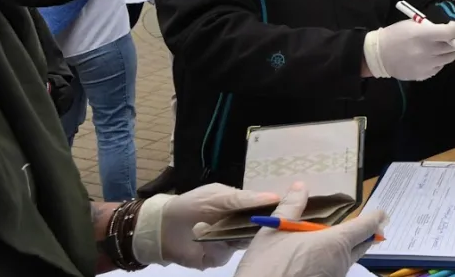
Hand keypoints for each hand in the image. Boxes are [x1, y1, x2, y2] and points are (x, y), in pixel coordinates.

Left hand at [133, 184, 280, 267]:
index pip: (267, 210)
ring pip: (245, 244)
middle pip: (262, 230)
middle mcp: (241, 227)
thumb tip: (276, 197)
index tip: (293, 210)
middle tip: (263, 224)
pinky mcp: (219, 258)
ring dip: (233, 237)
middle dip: (263, 229)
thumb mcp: (218, 196)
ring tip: (220, 227)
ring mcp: (230, 243)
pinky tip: (205, 238)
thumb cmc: (191, 205)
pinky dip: (216, 247)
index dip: (279, 211)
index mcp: (243, 207)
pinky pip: (226, 254)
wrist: (161, 227)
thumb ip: (244, 199)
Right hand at [235, 182, 386, 276]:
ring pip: (348, 260)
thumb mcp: (274, 232)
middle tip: (367, 225)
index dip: (375, 218)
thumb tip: (301, 187)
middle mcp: (340, 263)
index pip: (365, 228)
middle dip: (366, 234)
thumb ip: (291, 208)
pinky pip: (335, 271)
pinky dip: (332, 262)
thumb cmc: (267, 267)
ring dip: (347, 249)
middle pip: (362, 246)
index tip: (382, 213)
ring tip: (334, 238)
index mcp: (334, 243)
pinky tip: (317, 258)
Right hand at [363, 19, 454, 80]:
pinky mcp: (424, 75)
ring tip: (454, 46)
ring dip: (454, 51)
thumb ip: (430, 27)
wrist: (378, 56)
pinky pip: (439, 67)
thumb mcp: (412, 24)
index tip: (453, 26)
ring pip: (450, 59)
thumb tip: (447, 30)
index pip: (450, 33)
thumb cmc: (395, 35)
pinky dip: (441, 61)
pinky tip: (436, 56)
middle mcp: (427, 52)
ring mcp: (426, 66)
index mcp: (423, 36)